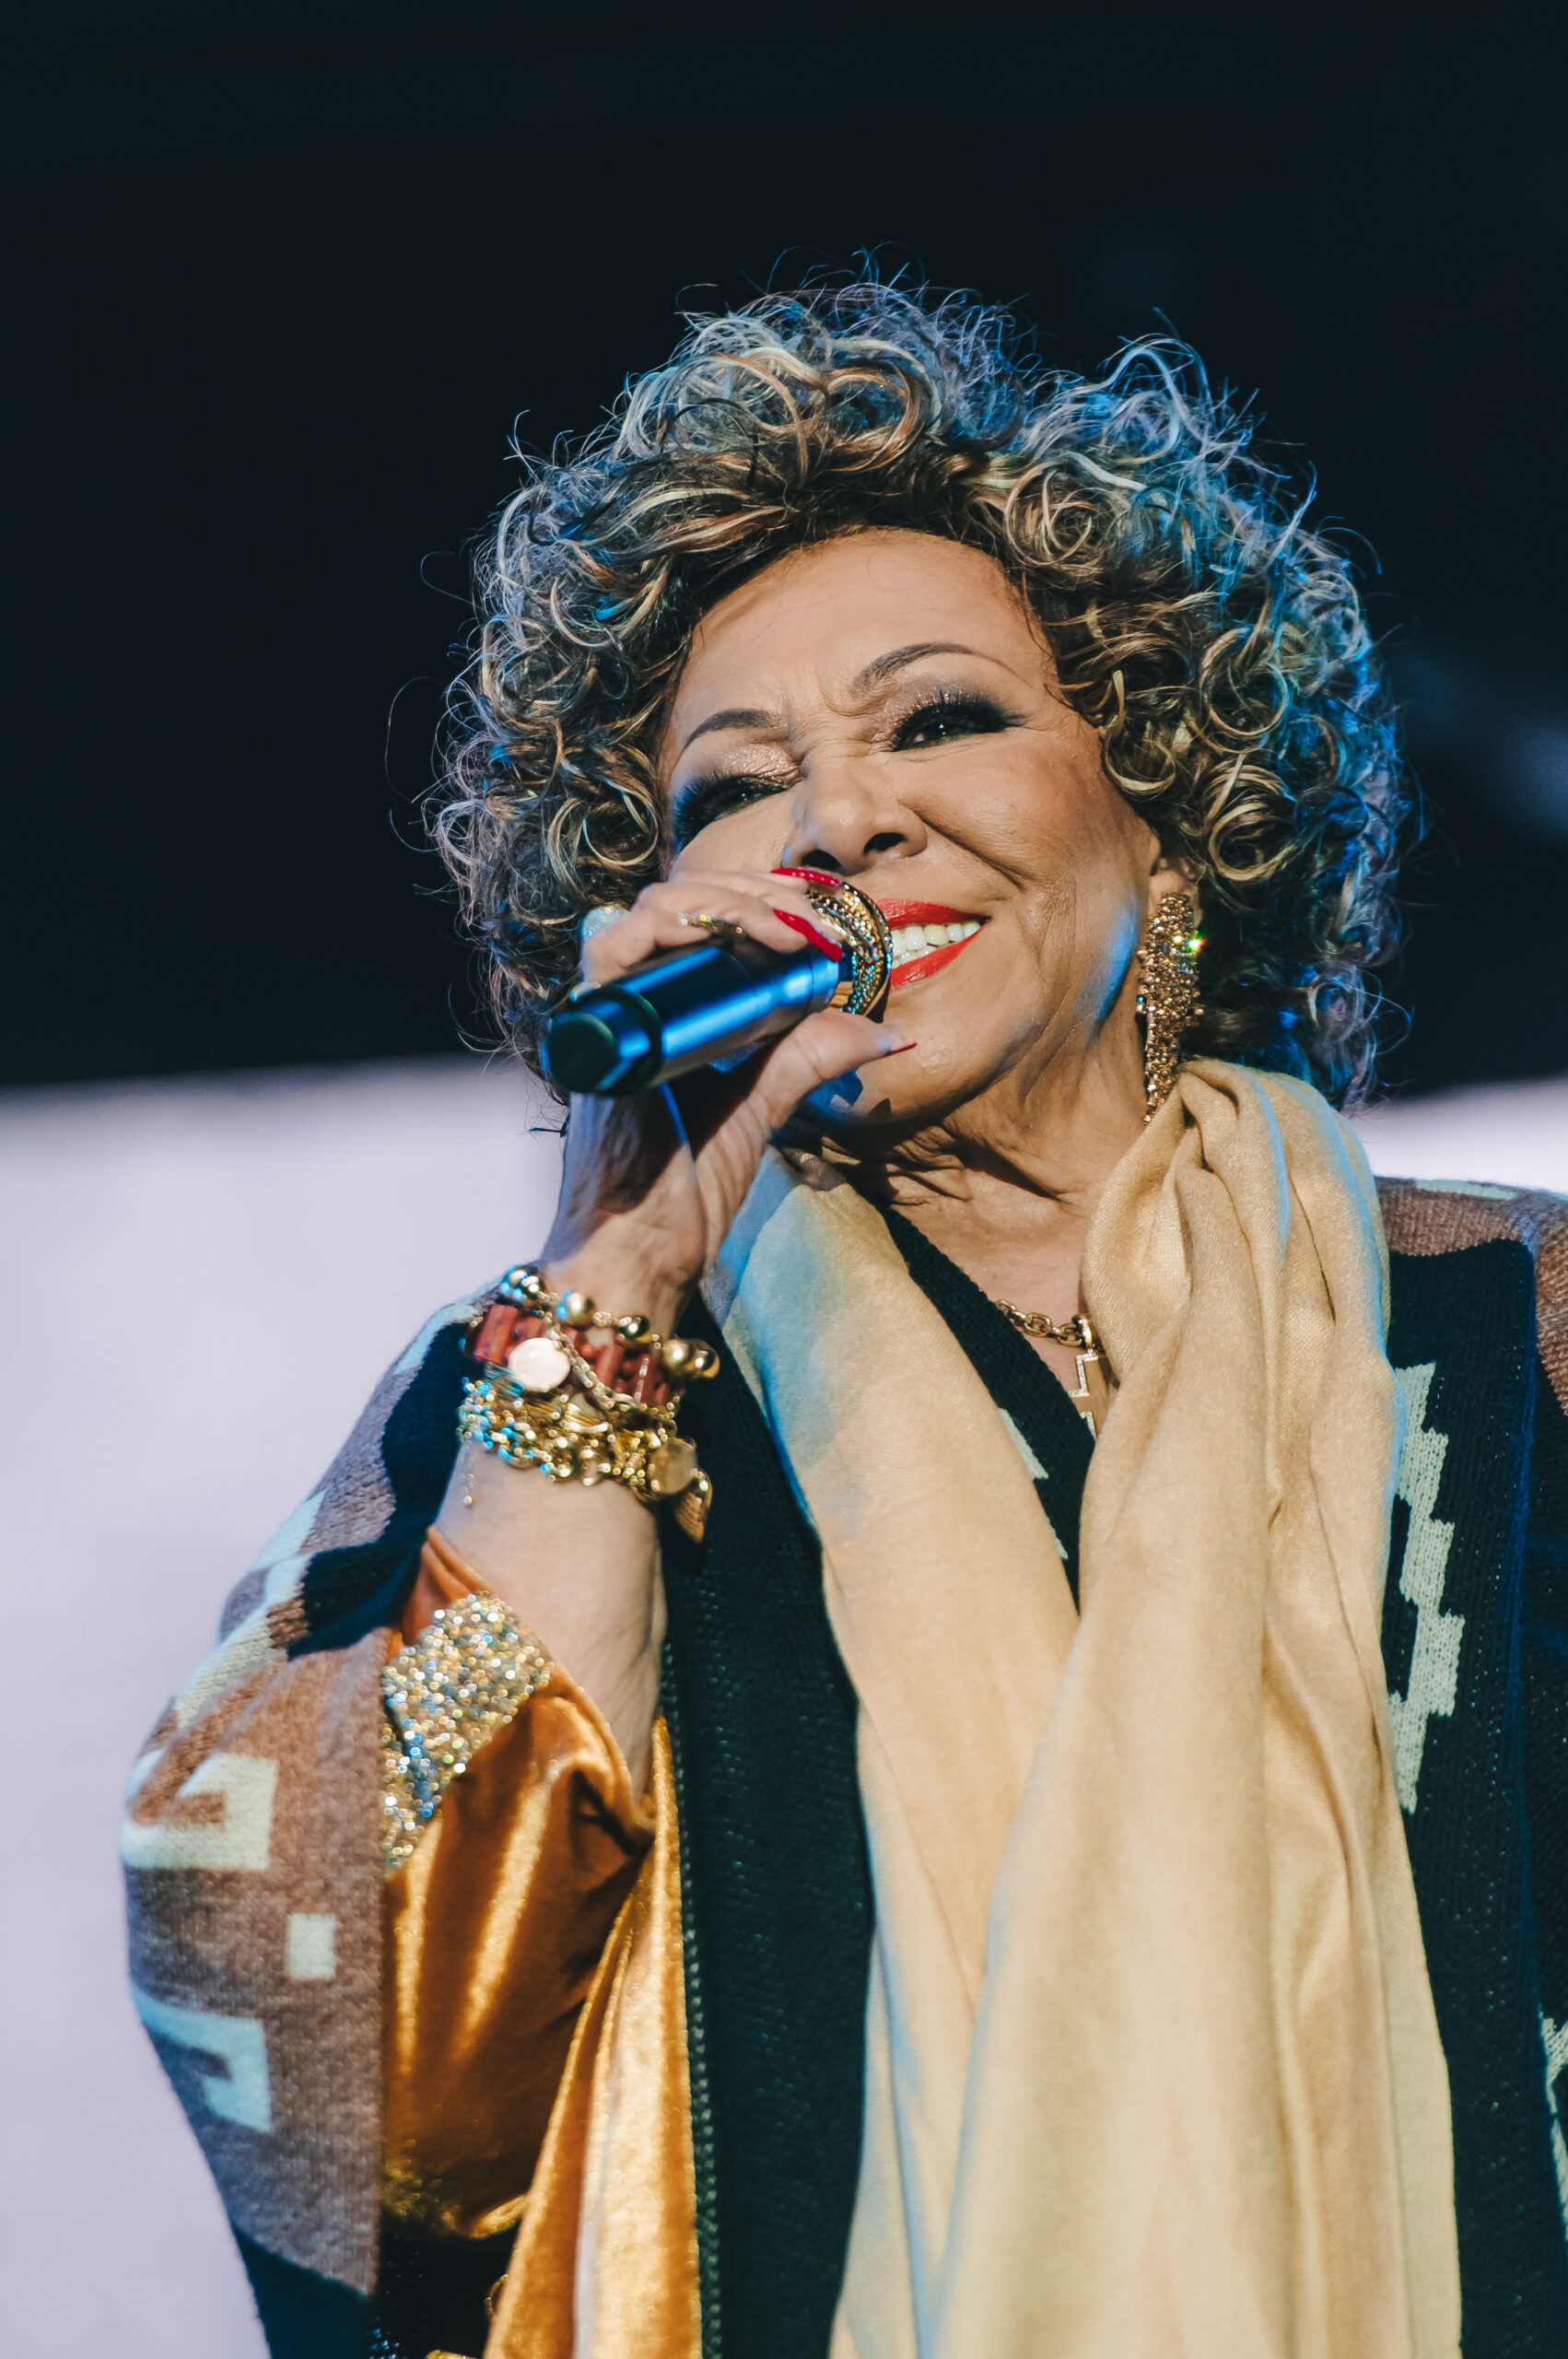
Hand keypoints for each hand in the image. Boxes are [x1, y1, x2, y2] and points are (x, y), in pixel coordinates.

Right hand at [541, 867, 905, 1325]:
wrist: (638, 1260)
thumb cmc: (681, 1199)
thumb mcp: (757, 1112)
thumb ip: (804, 1061)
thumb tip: (879, 1029)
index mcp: (656, 1016)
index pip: (698, 923)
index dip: (762, 903)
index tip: (826, 922)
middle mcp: (624, 1005)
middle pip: (679, 902)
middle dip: (758, 893)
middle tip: (820, 916)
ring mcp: (605, 1015)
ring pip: (651, 907)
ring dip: (731, 901)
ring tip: (794, 928)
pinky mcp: (593, 1031)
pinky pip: (616, 943)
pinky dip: (684, 921)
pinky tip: (752, 935)